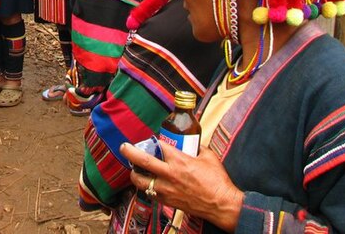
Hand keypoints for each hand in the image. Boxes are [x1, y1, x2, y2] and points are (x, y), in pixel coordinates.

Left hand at [121, 141, 242, 231]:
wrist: (221, 205)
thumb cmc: (217, 180)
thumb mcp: (209, 157)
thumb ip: (197, 148)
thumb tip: (192, 143)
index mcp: (179, 160)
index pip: (159, 145)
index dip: (153, 140)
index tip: (152, 140)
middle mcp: (169, 174)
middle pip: (142, 161)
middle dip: (130, 152)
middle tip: (124, 147)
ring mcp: (166, 189)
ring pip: (140, 181)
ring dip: (135, 173)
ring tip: (134, 169)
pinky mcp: (167, 201)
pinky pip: (149, 193)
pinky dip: (146, 187)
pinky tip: (148, 183)